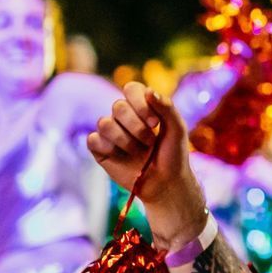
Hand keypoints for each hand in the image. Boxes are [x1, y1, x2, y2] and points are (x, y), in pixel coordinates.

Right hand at [90, 83, 204, 242]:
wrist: (165, 183)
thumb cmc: (173, 155)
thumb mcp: (177, 129)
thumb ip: (167, 107)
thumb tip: (149, 91)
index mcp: (141, 105)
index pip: (131, 89)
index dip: (140, 104)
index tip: (155, 123)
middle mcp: (123, 115)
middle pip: (118, 106)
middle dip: (137, 127)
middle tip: (150, 142)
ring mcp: (110, 131)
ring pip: (104, 123)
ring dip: (126, 140)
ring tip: (138, 152)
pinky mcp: (99, 148)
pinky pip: (93, 139)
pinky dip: (109, 148)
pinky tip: (121, 156)